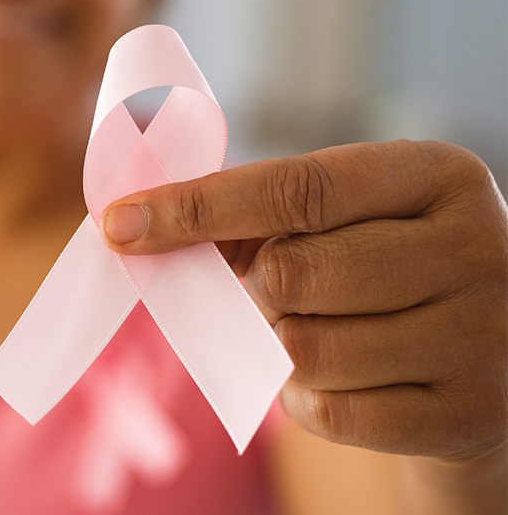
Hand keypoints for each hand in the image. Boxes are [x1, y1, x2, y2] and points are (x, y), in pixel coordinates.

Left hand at [99, 140, 507, 465]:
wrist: (489, 352)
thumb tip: (136, 226)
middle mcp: (476, 249)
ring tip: (329, 330)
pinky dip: (309, 399)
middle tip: (284, 289)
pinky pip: (329, 411)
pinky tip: (349, 375)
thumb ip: (254, 216)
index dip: (197, 207)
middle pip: (292, 274)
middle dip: (261, 288)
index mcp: (439, 176)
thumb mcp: (347, 219)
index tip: (120, 222)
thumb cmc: (387, 267)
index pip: (295, 188)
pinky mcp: (466, 414)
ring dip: (284, 346)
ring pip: (303, 350)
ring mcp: (481, 336)